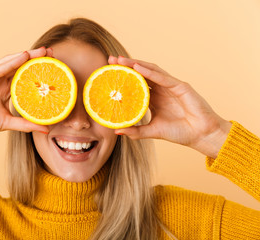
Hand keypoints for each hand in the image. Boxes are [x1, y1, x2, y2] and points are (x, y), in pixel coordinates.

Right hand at [0, 47, 53, 143]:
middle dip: (34, 58)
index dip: (37, 69)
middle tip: (51, 52)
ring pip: (8, 63)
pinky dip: (9, 63)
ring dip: (24, 56)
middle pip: (18, 66)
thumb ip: (25, 124)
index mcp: (4, 89)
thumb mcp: (7, 123)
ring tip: (40, 51)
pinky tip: (22, 57)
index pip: (23, 75)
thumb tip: (46, 129)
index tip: (54, 64)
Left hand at [109, 56, 231, 157]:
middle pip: (141, 74)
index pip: (135, 84)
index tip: (108, 73)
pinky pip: (163, 78)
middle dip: (126, 66)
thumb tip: (116, 130)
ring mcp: (170, 86)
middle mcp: (161, 90)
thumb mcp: (152, 131)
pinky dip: (151, 72)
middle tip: (111, 59)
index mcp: (154, 99)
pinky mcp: (180, 86)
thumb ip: (136, 131)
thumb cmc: (179, 133)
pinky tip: (138, 67)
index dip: (123, 78)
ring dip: (136, 64)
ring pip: (151, 71)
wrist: (201, 136)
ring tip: (121, 60)